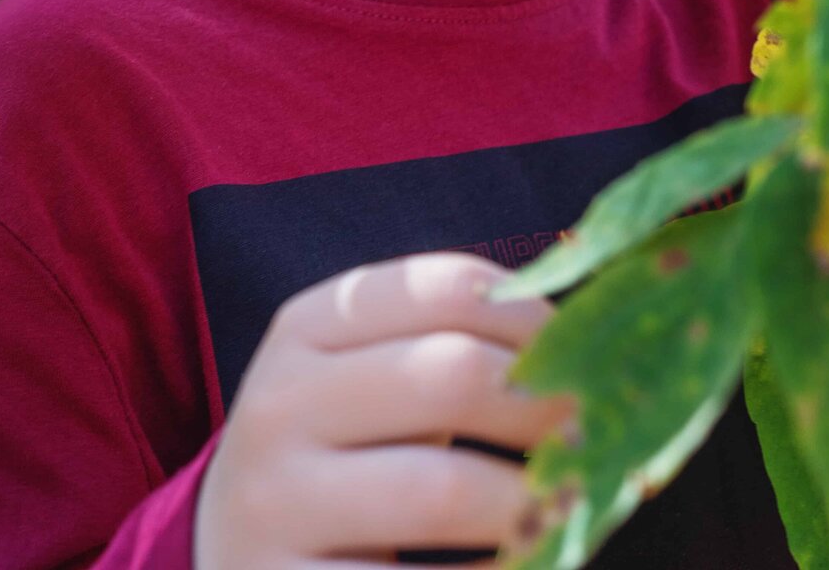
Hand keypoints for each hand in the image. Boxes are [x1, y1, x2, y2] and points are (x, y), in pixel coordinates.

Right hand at [193, 251, 579, 568]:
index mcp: (306, 325)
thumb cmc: (341, 461)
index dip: (539, 319)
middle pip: (453, 374)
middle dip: (547, 407)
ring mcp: (270, 506)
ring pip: (444, 489)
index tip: (588, 357)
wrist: (231, 563)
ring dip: (533, 504)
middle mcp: (277, 404)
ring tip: (567, 510)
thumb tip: (596, 338)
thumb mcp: (371, 382)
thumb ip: (455, 345)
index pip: (447, 286)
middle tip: (596, 439)